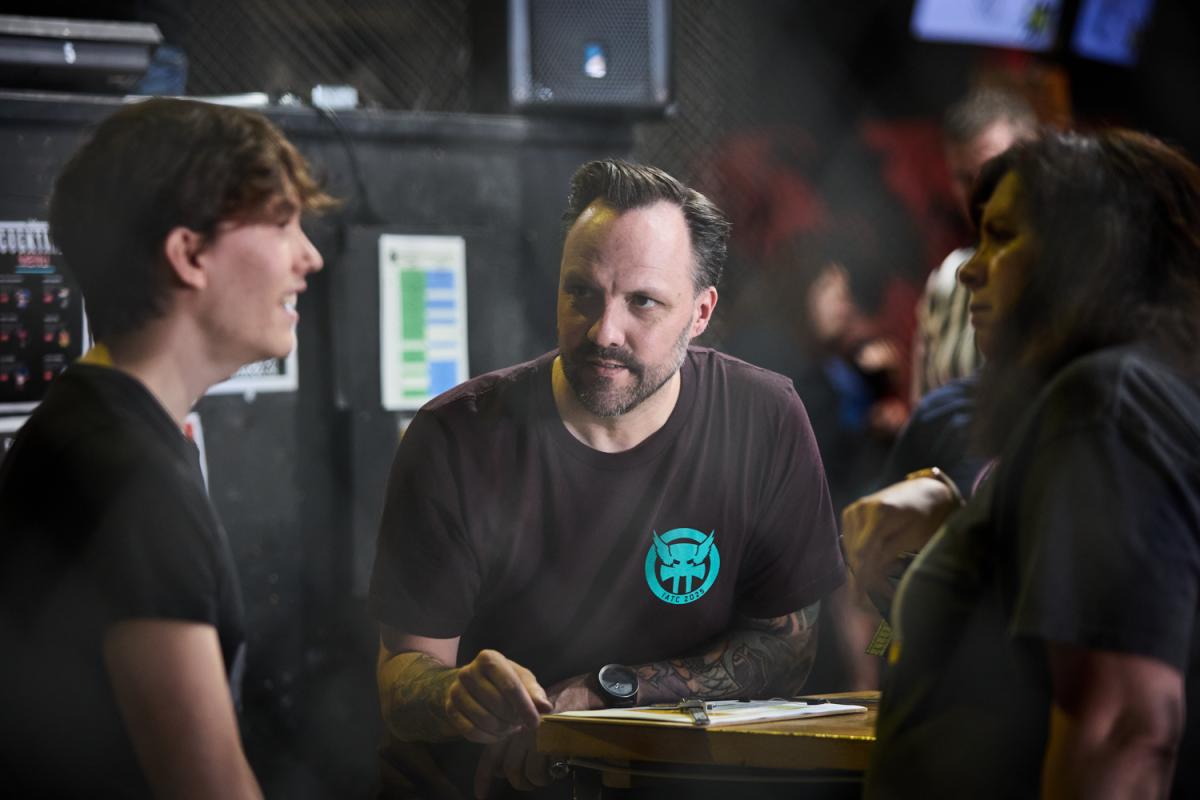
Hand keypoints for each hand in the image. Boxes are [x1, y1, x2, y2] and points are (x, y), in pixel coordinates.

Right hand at [445, 650, 551, 743]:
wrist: (471, 683)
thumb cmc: (503, 679)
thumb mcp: (521, 679)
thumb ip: (534, 692)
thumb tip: (546, 708)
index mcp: (489, 659)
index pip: (510, 686)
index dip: (525, 708)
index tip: (535, 723)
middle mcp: (468, 672)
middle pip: (497, 705)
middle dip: (513, 719)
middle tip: (520, 723)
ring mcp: (456, 690)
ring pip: (484, 720)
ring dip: (502, 730)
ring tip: (509, 727)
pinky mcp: (450, 708)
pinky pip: (470, 731)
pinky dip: (488, 738)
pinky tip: (497, 734)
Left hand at [472, 673, 601, 797]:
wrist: (579, 695)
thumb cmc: (555, 707)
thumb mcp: (530, 717)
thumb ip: (513, 739)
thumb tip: (499, 770)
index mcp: (509, 724)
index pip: (491, 755)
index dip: (484, 777)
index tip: (481, 795)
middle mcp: (518, 731)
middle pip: (508, 768)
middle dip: (518, 780)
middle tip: (529, 781)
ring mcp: (532, 738)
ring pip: (522, 774)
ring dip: (534, 781)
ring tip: (545, 775)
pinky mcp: (548, 745)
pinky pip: (539, 772)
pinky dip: (546, 777)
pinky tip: (555, 769)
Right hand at [841, 477, 958, 602]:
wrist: (923, 492)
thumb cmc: (926, 516)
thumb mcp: (914, 537)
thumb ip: (888, 553)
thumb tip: (867, 573)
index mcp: (880, 513)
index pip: (864, 552)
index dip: (863, 576)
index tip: (862, 599)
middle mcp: (861, 509)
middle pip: (855, 553)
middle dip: (868, 576)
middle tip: (886, 593)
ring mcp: (853, 510)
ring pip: (852, 550)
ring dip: (867, 567)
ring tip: (890, 576)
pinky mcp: (850, 514)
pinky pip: (851, 543)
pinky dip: (864, 556)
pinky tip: (884, 559)